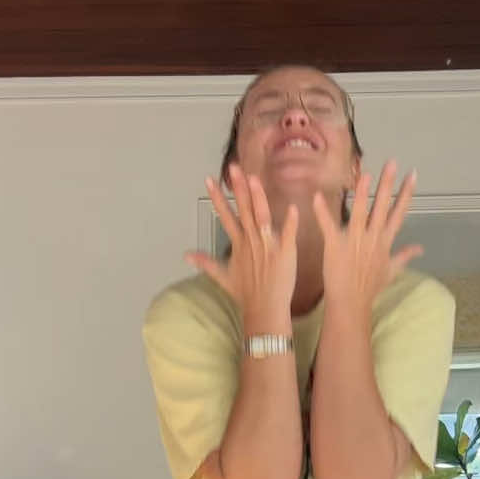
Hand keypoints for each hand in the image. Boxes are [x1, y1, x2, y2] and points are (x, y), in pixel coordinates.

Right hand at [184, 164, 297, 320]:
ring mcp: (267, 246)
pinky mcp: (285, 253)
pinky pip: (287, 235)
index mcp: (239, 244)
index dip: (218, 197)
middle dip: (238, 188)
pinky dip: (290, 223)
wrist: (264, 310)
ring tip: (254, 179)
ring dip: (258, 199)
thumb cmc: (246, 294)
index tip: (210, 179)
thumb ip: (205, 262)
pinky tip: (293, 208)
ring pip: (261, 217)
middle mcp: (251, 241)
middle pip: (243, 210)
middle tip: (234, 167)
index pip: (226, 215)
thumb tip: (186, 255)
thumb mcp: (223, 277)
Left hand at [312, 160, 422, 309]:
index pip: (399, 212)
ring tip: (364, 174)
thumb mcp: (392, 271)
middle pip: (382, 206)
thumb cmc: (370, 288)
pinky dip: (321, 212)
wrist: (352, 304)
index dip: (406, 193)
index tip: (412, 174)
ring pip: (360, 212)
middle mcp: (372, 237)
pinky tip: (316, 196)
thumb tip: (420, 249)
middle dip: (387, 184)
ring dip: (362, 193)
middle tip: (391, 162)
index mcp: (385, 241)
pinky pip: (328, 226)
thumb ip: (405, 256)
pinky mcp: (335, 246)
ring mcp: (354, 241)